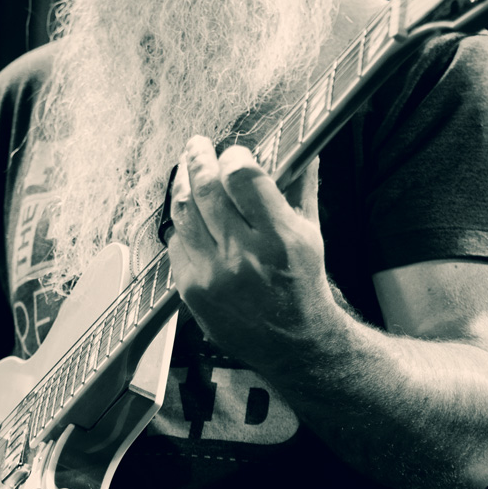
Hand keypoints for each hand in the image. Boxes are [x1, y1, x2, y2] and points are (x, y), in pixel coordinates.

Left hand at [166, 136, 331, 372]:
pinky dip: (182, 223)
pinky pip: (176, 242)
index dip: (234, 157)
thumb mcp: (311, 234)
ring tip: (187, 170)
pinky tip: (190, 214)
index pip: (243, 178)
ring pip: (183, 212)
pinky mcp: (192, 290)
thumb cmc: (302, 283)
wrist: (293, 343)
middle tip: (198, 145)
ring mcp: (213, 275)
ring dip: (182, 184)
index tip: (235, 153)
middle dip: (199, 158)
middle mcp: (243, 256)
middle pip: (207, 189)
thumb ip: (302, 188)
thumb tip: (303, 149)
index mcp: (279, 238)